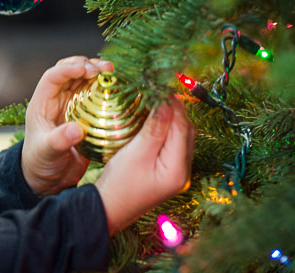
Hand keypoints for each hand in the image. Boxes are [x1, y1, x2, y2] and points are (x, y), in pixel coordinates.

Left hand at [21, 56, 113, 195]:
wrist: (48, 179)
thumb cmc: (40, 163)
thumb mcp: (47, 152)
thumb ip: (60, 140)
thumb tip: (77, 129)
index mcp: (42, 103)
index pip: (53, 76)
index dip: (69, 68)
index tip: (86, 69)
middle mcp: (57, 99)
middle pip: (70, 71)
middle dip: (87, 65)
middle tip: (105, 68)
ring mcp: (72, 105)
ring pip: (84, 80)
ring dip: (98, 73)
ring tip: (114, 73)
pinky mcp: (86, 115)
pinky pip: (96, 96)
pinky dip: (106, 90)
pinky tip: (120, 90)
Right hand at [94, 96, 194, 234]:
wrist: (108, 208)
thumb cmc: (119, 183)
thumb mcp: (136, 152)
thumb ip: (154, 128)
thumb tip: (166, 102)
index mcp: (178, 168)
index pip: (182, 127)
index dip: (174, 104)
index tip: (161, 86)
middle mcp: (183, 171)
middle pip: (186, 131)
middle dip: (175, 110)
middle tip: (158, 91)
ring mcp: (176, 172)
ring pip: (181, 136)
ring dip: (171, 118)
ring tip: (155, 102)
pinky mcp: (167, 171)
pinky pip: (173, 144)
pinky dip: (167, 129)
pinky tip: (154, 120)